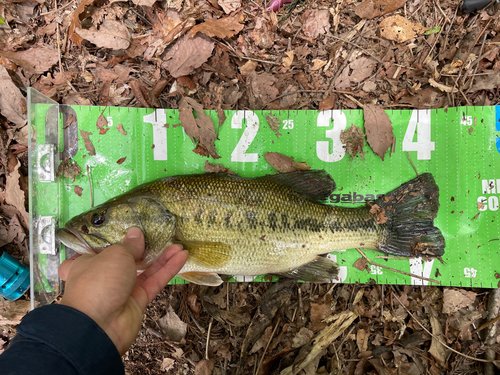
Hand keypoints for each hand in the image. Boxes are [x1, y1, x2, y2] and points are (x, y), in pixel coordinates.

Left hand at [58, 227, 187, 354]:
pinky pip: (153, 282)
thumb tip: (136, 233)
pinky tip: (181, 257)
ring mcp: (121, 290)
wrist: (98, 326)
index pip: (97, 251)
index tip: (126, 232)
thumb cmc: (99, 282)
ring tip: (178, 245)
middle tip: (158, 236)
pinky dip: (167, 270)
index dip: (111, 242)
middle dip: (142, 249)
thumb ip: (130, 245)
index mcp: (85, 264)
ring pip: (143, 271)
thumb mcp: (115, 255)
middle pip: (125, 260)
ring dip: (161, 258)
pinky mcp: (137, 302)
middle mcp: (103, 276)